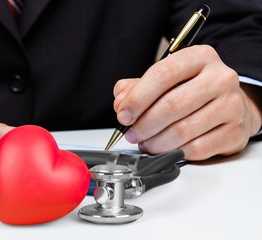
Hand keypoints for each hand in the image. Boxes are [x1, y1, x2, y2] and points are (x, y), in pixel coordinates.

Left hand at [113, 45, 261, 159]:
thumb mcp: (166, 80)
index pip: (162, 74)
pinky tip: (165, 150)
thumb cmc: (193, 91)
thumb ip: (137, 87)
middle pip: (172, 105)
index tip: (123, 115)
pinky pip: (198, 148)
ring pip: (183, 129)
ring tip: (145, 144)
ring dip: (156, 142)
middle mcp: (220, 78)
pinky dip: (175, 152)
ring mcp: (232, 105)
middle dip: (144, 124)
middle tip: (132, 134)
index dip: (137, 98)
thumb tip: (121, 104)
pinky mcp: (236, 131)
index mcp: (199, 57)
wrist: (231, 105)